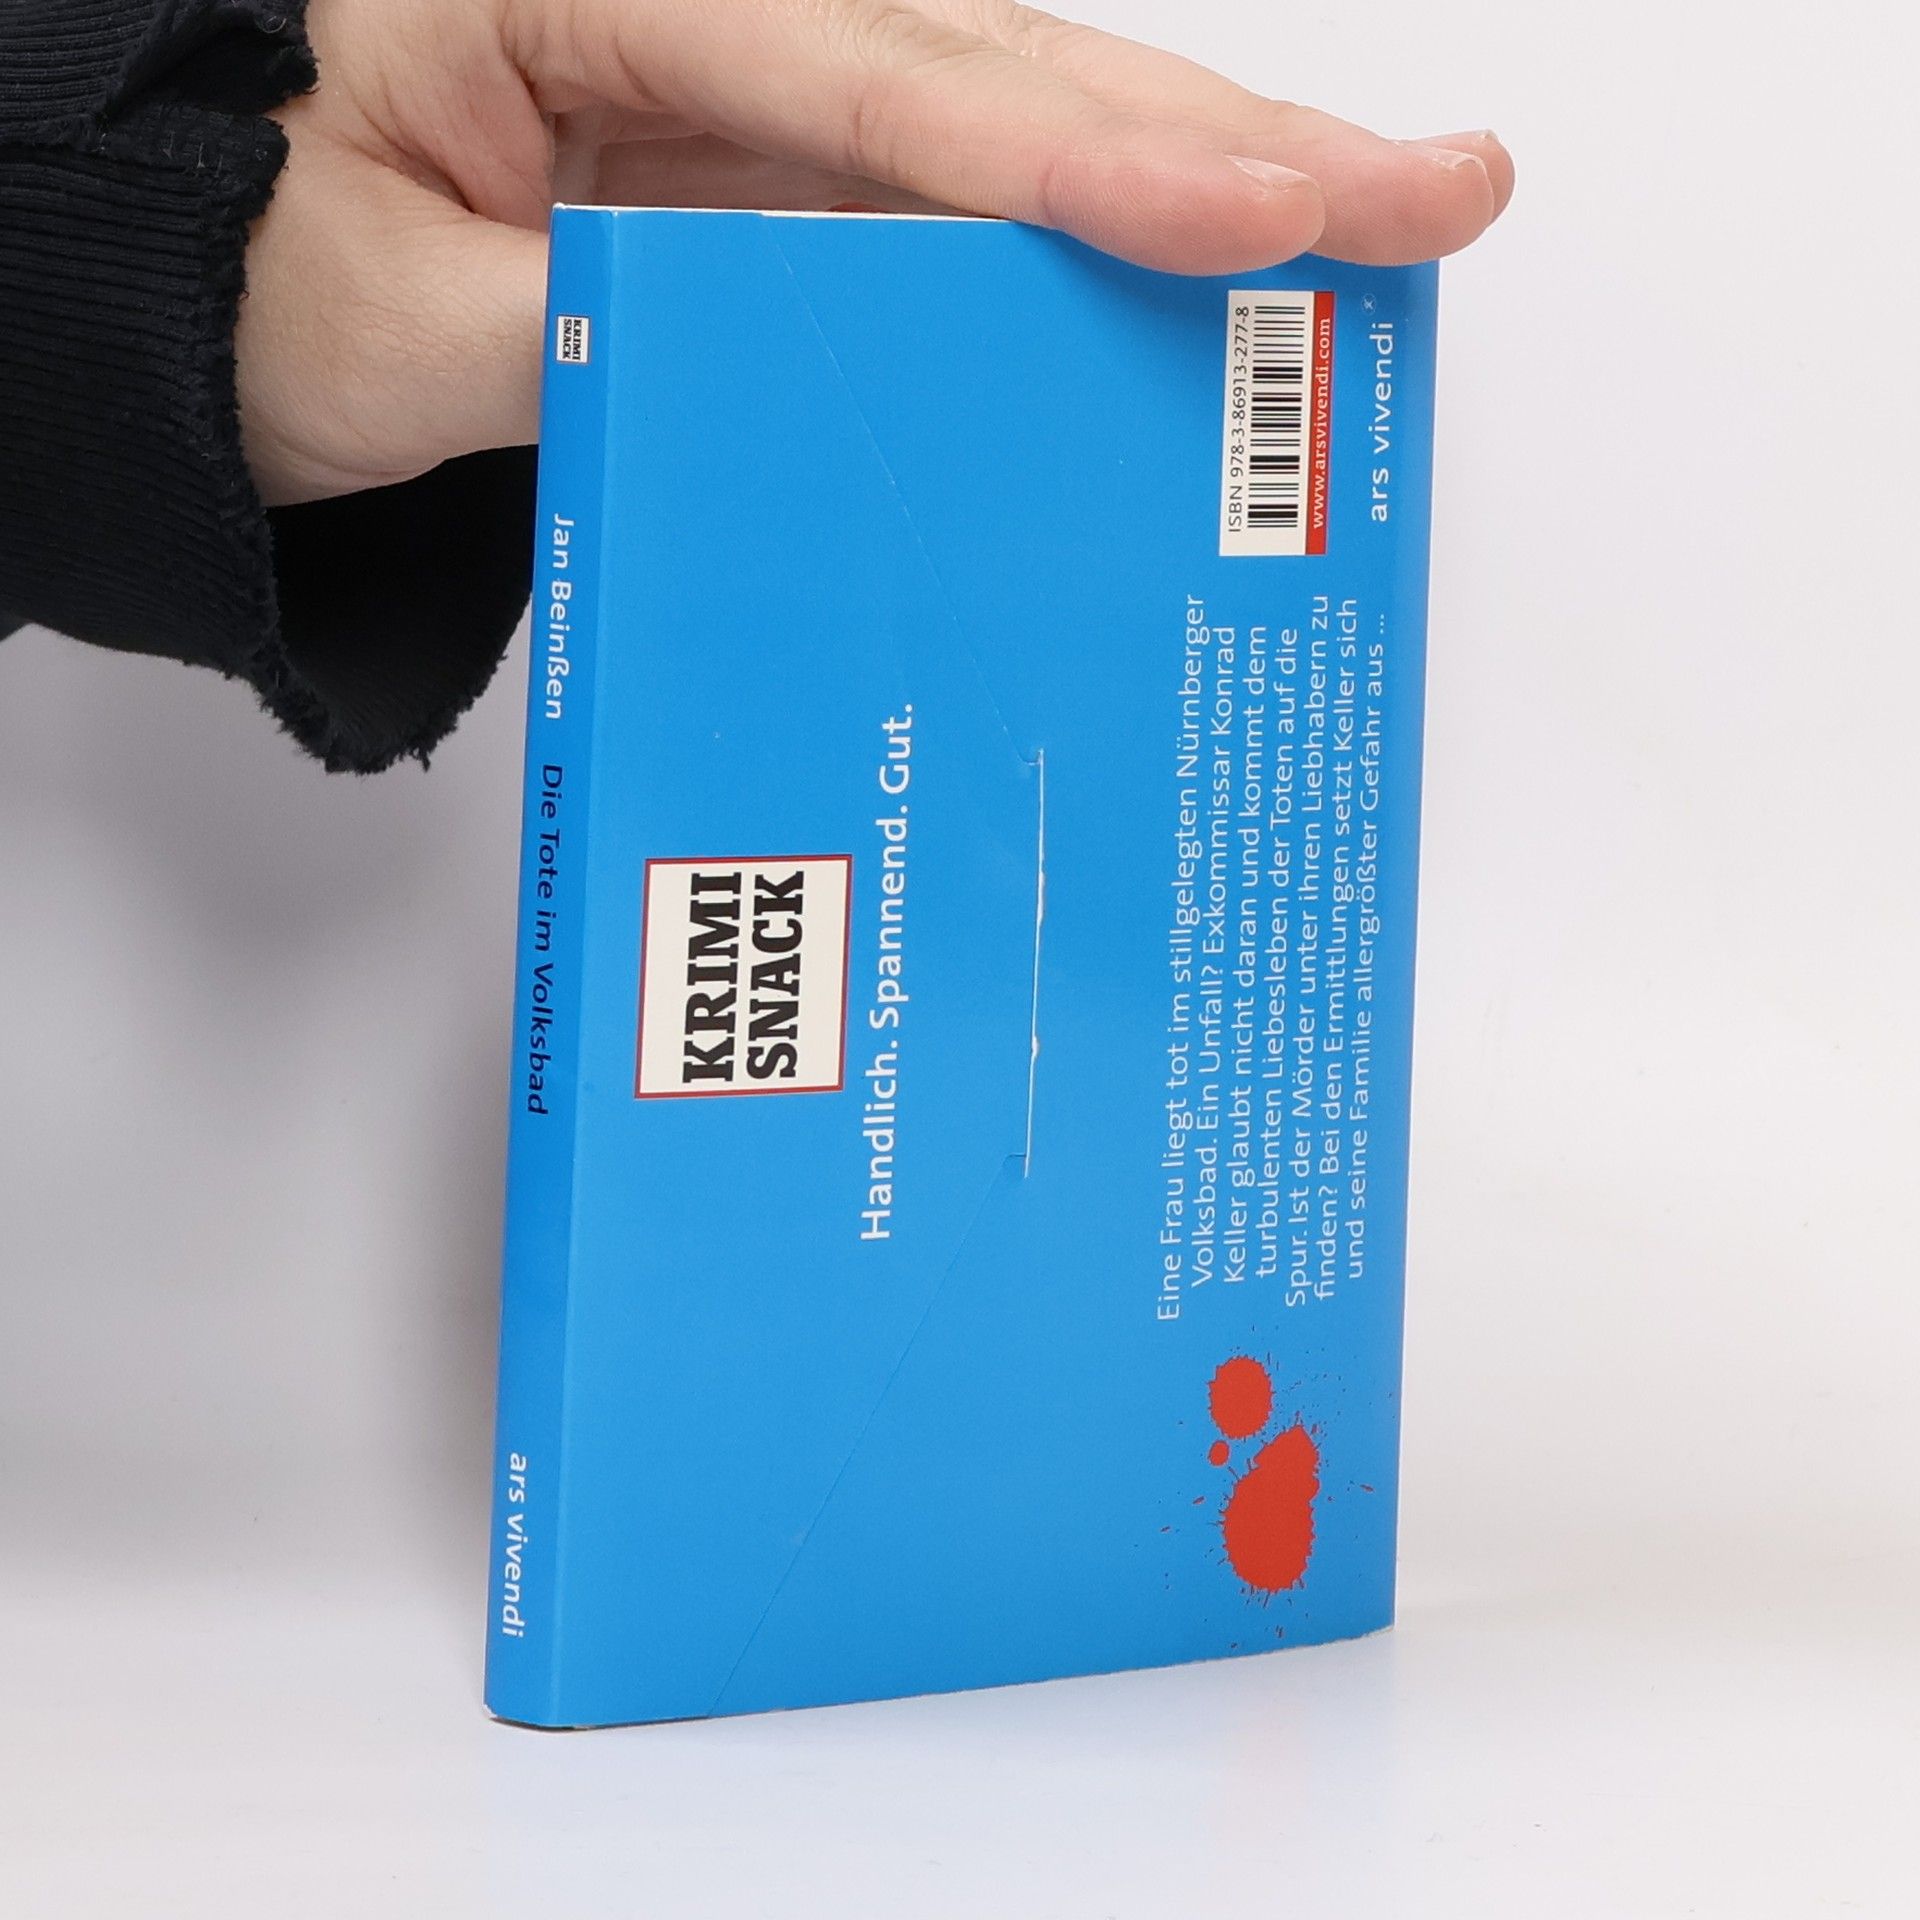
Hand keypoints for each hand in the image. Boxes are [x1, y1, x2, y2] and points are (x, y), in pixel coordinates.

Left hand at [238, 0, 1512, 505]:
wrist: (147, 252)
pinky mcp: (741, 159)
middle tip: (1430, 192)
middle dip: (1220, 143)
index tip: (1273, 214)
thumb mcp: (394, 329)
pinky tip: (1174, 289)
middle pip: (996, 64)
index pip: (886, 76)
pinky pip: (922, 201)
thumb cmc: (212, 266)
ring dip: (1176, 188)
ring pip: (993, 123)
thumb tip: (811, 373)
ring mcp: (727, 80)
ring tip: (1361, 237)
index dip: (1095, 158)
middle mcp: (689, 4)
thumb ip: (620, 339)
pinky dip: (1050, 253)